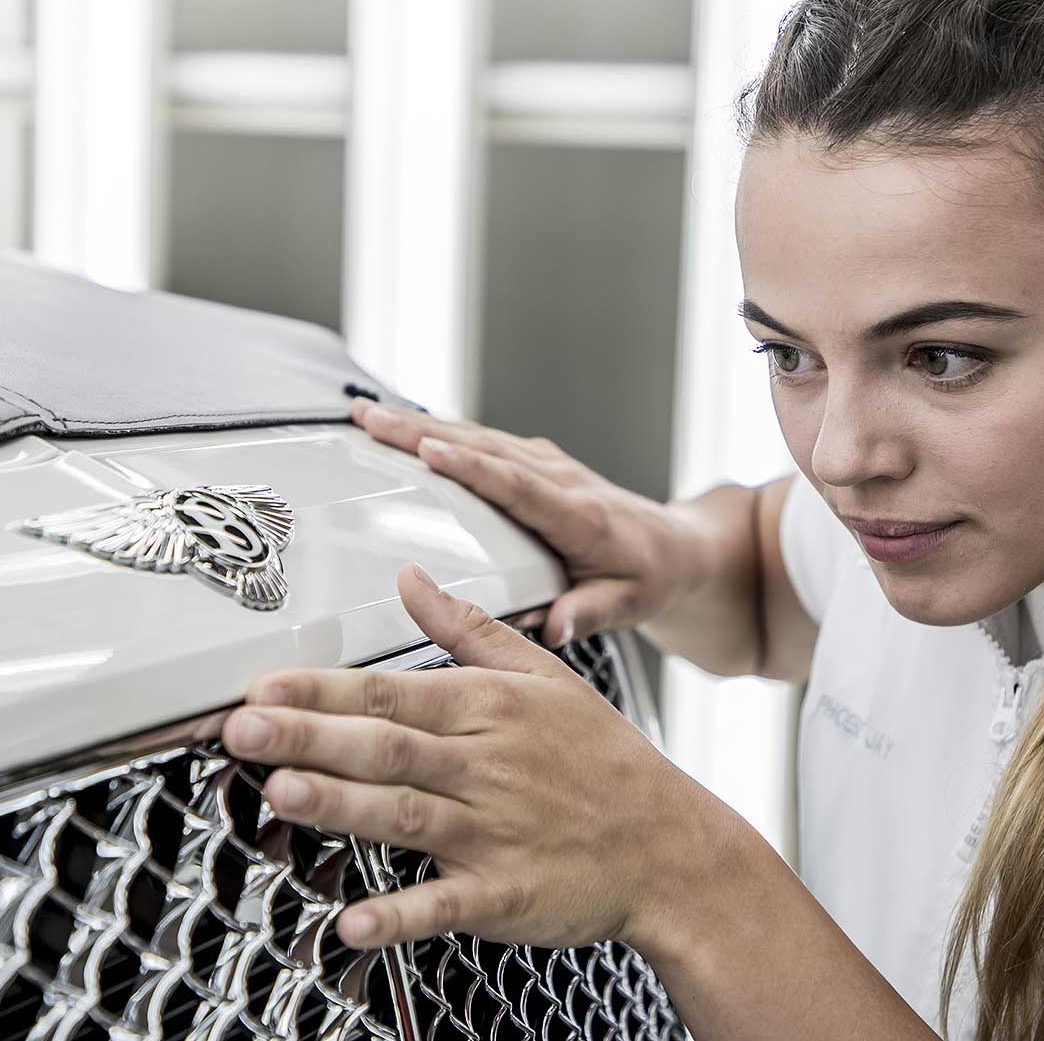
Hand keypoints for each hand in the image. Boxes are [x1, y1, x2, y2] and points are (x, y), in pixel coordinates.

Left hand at [221, 562, 730, 950]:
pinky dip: (400, 915)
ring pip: (405, 813)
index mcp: (489, 708)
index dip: (322, 687)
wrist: (671, 848)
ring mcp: (494, 832)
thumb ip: (469, 628)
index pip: (391, 689)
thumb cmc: (604, 762)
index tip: (261, 682)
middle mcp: (485, 766)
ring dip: (340, 804)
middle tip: (242, 727)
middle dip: (310, 735)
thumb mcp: (547, 677)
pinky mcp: (505, 894)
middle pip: (386, 745)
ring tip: (280, 793)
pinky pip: (445, 905)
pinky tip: (351, 923)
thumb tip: (410, 577)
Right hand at [350, 398, 704, 645]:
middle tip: (370, 424)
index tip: (429, 451)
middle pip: (484, 449)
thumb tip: (557, 626)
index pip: (518, 486)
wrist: (675, 548)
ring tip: (368, 417)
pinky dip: (440, 430)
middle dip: (422, 433)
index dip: (472, 468)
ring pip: (477, 437)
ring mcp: (547, 465)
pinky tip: (402, 427)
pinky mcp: (536, 462)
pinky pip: (482, 441)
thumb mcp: (629, 605)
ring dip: (419, 425)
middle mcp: (560, 480)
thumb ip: (590, 612)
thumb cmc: (651, 578)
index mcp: (579, 516)